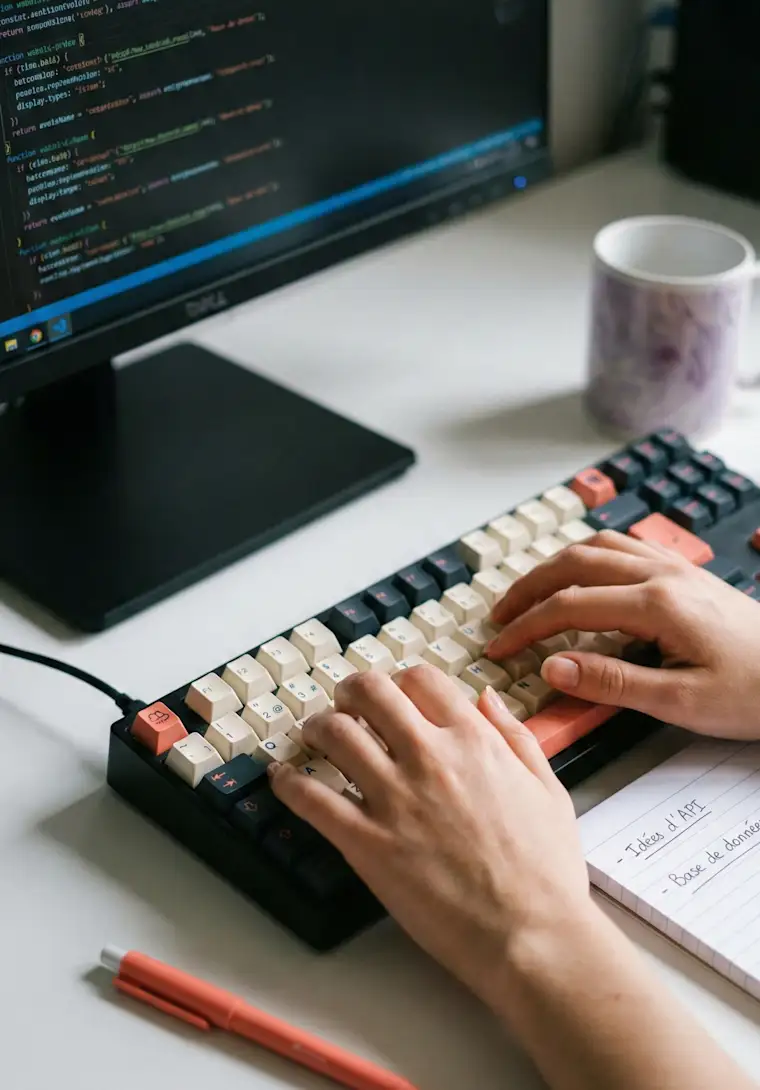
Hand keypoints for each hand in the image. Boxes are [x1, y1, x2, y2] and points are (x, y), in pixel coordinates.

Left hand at [268, 668, 591, 1015]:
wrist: (532, 935)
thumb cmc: (546, 872)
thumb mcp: (548, 789)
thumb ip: (516, 736)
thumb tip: (488, 699)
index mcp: (474, 741)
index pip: (421, 680)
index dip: (400, 681)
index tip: (393, 695)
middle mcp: (430, 757)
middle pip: (370, 692)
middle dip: (350, 690)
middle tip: (343, 703)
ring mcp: (394, 798)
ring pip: (334, 733)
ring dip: (318, 727)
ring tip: (313, 735)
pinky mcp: (367, 843)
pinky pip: (311, 799)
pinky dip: (288, 783)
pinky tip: (281, 779)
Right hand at [487, 530, 759, 738]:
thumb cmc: (754, 693)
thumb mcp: (682, 702)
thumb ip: (612, 683)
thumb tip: (553, 666)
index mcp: (657, 604)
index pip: (569, 606)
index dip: (526, 627)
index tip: (498, 649)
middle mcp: (662, 574)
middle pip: (574, 563)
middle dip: (527, 588)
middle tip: (498, 616)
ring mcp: (675, 567)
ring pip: (597, 546)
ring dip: (554, 565)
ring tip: (529, 593)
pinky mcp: (686, 572)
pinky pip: (624, 546)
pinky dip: (588, 555)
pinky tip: (582, 574)